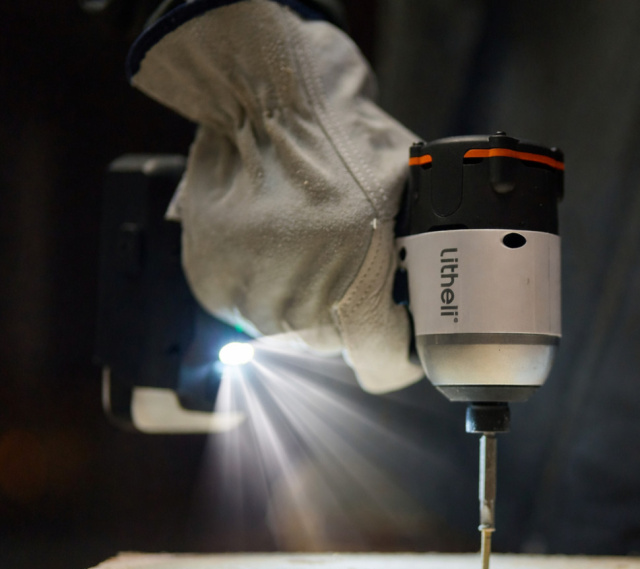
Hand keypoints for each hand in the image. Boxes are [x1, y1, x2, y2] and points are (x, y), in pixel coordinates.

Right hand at [128, 0, 422, 391]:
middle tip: (350, 265)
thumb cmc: (346, 141)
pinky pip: (250, 309)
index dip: (399, 353)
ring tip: (307, 247)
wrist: (269, 101)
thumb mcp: (411, 200)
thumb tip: (424, 294)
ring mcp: (246, 300)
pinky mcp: (211, 285)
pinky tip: (274, 246)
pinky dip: (265, 287)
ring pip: (289, 331)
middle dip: (348, 315)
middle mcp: (295, 311)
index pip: (381, 367)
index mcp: (353, 296)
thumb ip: (415, 265)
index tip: (399, 333)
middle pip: (334, 348)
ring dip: (303, 301)